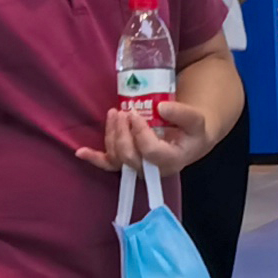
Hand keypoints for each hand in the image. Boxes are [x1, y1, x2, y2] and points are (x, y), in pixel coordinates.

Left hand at [83, 99, 213, 172]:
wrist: (189, 142)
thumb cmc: (192, 131)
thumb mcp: (196, 120)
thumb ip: (182, 113)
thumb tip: (160, 107)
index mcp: (171, 160)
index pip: (150, 151)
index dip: (139, 133)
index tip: (135, 114)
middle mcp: (152, 169)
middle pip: (129, 156)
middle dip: (122, 133)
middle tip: (123, 112)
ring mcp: (137, 168)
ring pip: (117, 157)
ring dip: (111, 135)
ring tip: (114, 114)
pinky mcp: (127, 163)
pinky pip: (108, 164)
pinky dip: (93, 158)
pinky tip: (80, 151)